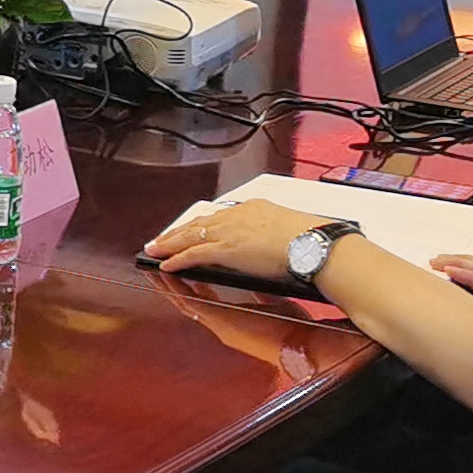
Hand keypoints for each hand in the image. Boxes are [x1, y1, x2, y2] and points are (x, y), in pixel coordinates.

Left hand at [140, 195, 323, 285]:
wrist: (317, 244)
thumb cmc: (313, 240)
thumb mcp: (289, 229)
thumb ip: (272, 234)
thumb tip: (271, 244)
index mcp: (254, 208)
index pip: (219, 216)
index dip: (202, 224)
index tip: (192, 228)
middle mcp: (238, 215)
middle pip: (199, 223)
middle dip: (178, 232)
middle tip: (161, 239)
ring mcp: (231, 232)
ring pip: (190, 236)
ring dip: (170, 244)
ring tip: (154, 250)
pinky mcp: (227, 249)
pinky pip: (194, 254)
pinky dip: (177, 259)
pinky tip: (165, 264)